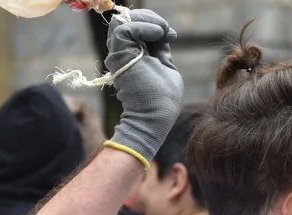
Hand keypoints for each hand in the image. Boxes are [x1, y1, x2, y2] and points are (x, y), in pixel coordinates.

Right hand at [106, 9, 183, 162]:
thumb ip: (161, 51)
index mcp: (133, 56)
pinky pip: (124, 29)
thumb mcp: (166, 68)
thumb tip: (163, 35)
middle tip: (166, 30)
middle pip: (127, 21)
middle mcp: (122, 54)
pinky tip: (158, 34)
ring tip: (162, 30)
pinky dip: (143, 26)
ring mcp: (119, 55)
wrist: (154, 118)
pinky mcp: (120, 57)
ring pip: (121, 22)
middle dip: (149, 18)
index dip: (154, 25)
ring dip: (145, 20)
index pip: (137, 29)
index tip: (171, 35)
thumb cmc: (162, 101)